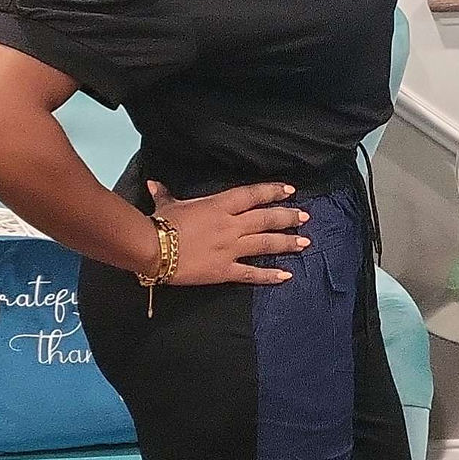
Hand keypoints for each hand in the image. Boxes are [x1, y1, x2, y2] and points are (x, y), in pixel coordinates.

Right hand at [145, 178, 309, 284]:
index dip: (272, 191)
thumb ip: (166, 194)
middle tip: (304, 217)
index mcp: (219, 205)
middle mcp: (230, 225)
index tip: (290, 191)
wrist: (153, 249)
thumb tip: (154, 184)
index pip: (252, 195)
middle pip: (266, 219)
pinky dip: (269, 275)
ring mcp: (230, 249)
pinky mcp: (225, 270)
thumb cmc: (161, 223)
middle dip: (287, 217)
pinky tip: (286, 276)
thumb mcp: (167, 205)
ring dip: (287, 242)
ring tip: (304, 243)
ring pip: (265, 244)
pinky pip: (252, 273)